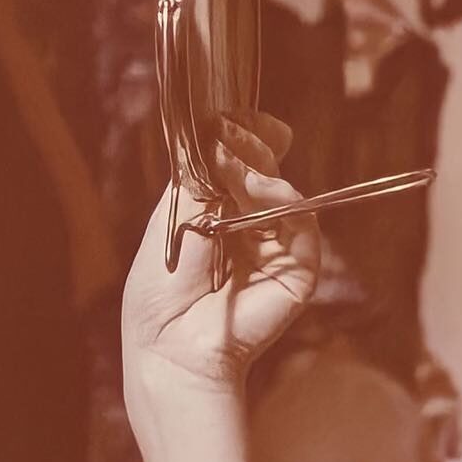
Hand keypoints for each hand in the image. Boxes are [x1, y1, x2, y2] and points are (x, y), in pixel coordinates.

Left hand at [122, 113, 320, 395]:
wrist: (170, 341)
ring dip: (262, 172)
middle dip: (250, 149)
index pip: (238, 162)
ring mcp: (274, 246)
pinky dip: (284, 201)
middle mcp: (246, 223)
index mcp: (213, 209)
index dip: (242, 137)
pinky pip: (301, 225)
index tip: (237, 120)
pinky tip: (264, 190)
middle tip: (237, 138)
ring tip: (242, 169)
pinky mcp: (296, 270)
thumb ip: (202, 179)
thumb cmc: (160, 286)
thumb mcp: (175, 219)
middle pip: (262, 169)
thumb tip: (226, 136)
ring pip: (282, 192)